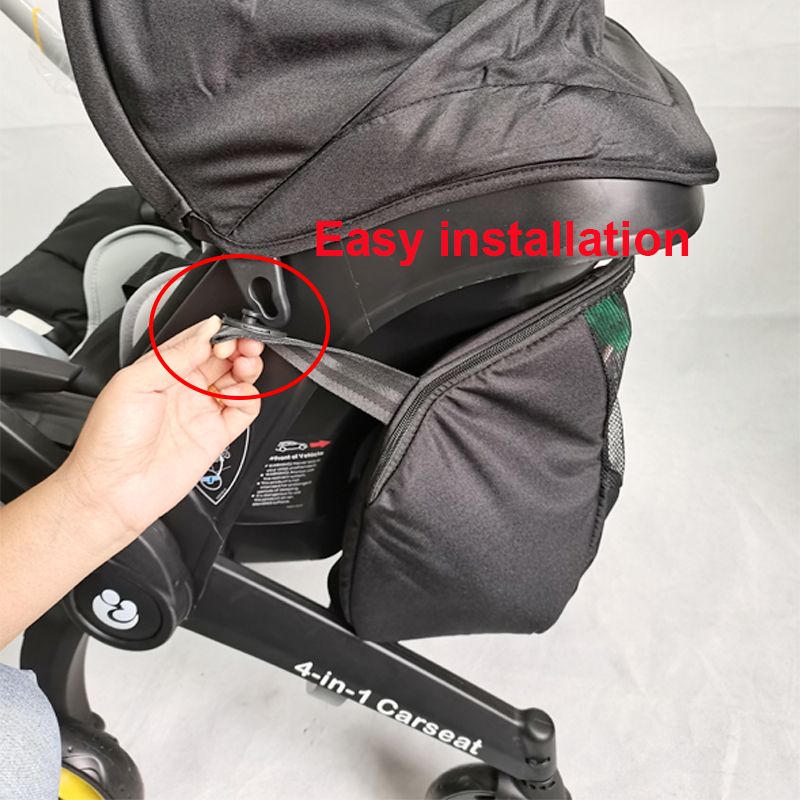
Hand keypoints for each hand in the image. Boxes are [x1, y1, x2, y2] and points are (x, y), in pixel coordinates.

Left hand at [60, 315, 263, 542]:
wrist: (114, 491)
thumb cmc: (109, 440)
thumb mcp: (135, 382)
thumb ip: (174, 355)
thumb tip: (207, 332)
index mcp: (161, 369)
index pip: (199, 340)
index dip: (217, 334)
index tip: (224, 335)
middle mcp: (183, 388)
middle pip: (224, 357)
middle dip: (239, 347)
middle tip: (243, 348)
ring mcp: (201, 411)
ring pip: (238, 379)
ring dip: (248, 369)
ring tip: (244, 369)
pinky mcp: (216, 435)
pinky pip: (245, 410)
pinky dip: (249, 398)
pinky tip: (237, 396)